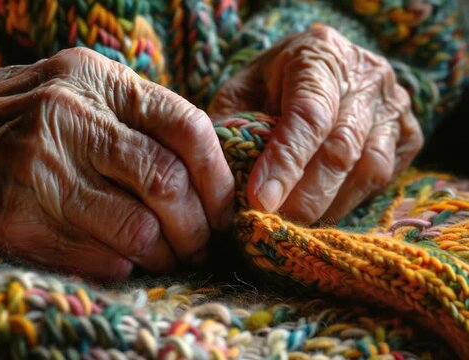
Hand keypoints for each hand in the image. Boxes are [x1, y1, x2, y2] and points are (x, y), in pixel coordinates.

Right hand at [0, 48, 233, 279]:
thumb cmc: (14, 119)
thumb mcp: (73, 90)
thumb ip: (132, 118)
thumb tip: (201, 174)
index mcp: (92, 79)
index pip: (185, 125)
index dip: (218, 176)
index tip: (223, 207)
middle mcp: (65, 118)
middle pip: (168, 183)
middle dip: (197, 226)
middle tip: (199, 243)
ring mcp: (37, 170)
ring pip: (140, 230)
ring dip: (165, 254)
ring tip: (165, 257)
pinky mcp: (16, 221)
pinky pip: (100, 258)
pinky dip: (125, 266)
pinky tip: (122, 261)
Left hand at [210, 25, 422, 222]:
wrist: (323, 64)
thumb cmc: (274, 81)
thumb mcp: (243, 89)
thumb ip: (232, 124)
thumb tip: (225, 179)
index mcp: (319, 55)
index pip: (308, 115)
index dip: (285, 162)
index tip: (259, 200)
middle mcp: (367, 77)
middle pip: (342, 148)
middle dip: (304, 196)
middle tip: (272, 225)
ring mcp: (394, 106)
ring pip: (370, 169)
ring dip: (328, 206)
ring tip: (293, 227)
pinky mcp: (408, 135)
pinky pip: (384, 180)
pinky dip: (351, 202)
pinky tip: (322, 211)